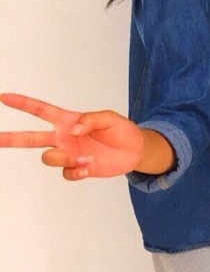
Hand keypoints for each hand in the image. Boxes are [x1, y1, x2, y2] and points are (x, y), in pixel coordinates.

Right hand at [0, 93, 144, 179]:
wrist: (135, 150)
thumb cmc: (121, 130)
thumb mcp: (110, 118)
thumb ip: (91, 119)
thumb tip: (73, 129)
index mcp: (68, 121)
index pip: (41, 111)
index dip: (23, 104)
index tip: (4, 98)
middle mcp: (63, 138)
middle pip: (30, 138)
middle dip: (10, 138)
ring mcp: (69, 154)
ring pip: (48, 158)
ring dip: (66, 159)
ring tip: (87, 158)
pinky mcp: (77, 169)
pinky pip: (66, 174)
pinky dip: (76, 171)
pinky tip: (89, 167)